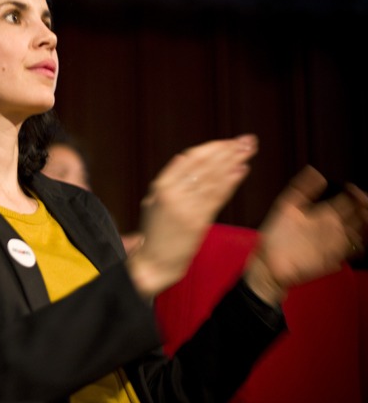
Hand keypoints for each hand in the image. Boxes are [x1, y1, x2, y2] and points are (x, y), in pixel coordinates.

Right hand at [128, 134, 257, 297]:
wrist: (154, 261)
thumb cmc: (156, 230)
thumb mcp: (153, 200)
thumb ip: (169, 179)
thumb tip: (184, 157)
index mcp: (161, 186)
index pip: (191, 159)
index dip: (213, 148)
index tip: (230, 141)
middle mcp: (173, 194)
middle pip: (206, 166)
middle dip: (229, 150)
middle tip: (248, 141)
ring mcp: (186, 208)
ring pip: (214, 179)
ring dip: (234, 162)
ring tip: (249, 150)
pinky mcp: (198, 222)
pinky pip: (217, 198)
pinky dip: (231, 183)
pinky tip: (242, 170)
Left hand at [245, 166, 367, 304]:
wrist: (268, 261)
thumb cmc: (275, 234)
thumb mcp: (286, 207)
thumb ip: (300, 188)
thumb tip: (315, 171)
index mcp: (323, 213)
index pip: (347, 200)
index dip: (355, 194)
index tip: (353, 188)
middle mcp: (332, 227)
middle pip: (358, 215)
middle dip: (365, 207)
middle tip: (364, 201)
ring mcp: (334, 242)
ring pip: (359, 231)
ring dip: (365, 223)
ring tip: (362, 214)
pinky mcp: (333, 258)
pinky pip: (352, 250)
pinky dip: (358, 244)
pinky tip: (354, 236)